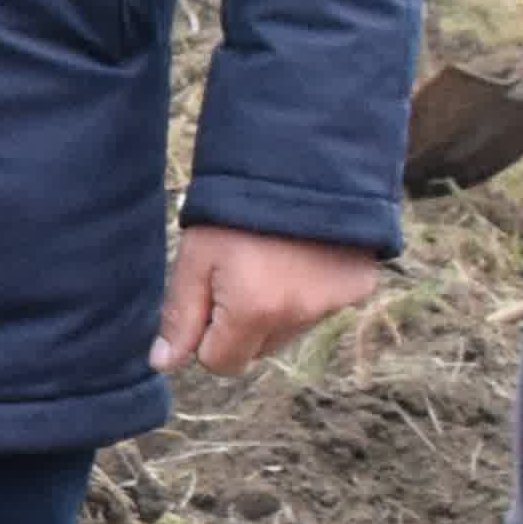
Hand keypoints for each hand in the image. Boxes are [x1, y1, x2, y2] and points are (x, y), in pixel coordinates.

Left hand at [153, 224, 378, 375]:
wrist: (302, 160)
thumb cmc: (236, 206)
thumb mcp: (195, 255)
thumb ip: (180, 314)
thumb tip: (163, 364)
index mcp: (254, 311)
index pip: (221, 363)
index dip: (206, 336)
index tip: (207, 297)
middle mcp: (299, 316)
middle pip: (256, 349)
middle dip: (240, 324)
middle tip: (237, 272)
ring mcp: (334, 303)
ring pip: (289, 330)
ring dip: (275, 309)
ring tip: (270, 257)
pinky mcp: (358, 288)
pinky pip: (321, 308)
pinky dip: (309, 291)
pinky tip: (302, 255)